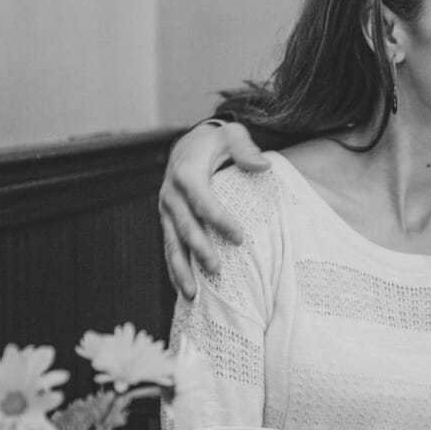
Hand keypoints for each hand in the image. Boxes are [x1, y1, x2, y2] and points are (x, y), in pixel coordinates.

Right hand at [158, 121, 268, 297]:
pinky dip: (175, 268)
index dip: (220, 221)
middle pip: (185, 227)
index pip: (203, 202)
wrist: (190, 142)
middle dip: (199, 250)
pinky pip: (169, 246)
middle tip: (217, 270)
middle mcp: (171, 194)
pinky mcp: (166, 219)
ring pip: (171, 243)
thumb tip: (264, 166)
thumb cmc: (217, 140)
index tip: (240, 238)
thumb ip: (246, 149)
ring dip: (180, 269)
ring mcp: (166, 209)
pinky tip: (186, 289)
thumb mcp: (233, 135)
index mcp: (187, 174)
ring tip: (193, 294)